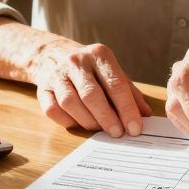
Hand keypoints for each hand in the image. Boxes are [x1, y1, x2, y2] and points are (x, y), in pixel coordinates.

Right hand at [34, 42, 150, 137]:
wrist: (55, 56)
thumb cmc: (92, 70)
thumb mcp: (113, 73)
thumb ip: (130, 93)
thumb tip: (145, 114)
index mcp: (99, 55)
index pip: (116, 84)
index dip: (127, 109)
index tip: (135, 128)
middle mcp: (77, 62)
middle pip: (92, 94)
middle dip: (107, 118)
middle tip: (117, 133)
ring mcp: (57, 74)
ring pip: (70, 102)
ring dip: (88, 121)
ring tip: (99, 129)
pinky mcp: (43, 88)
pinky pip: (53, 110)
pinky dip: (68, 121)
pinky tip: (79, 123)